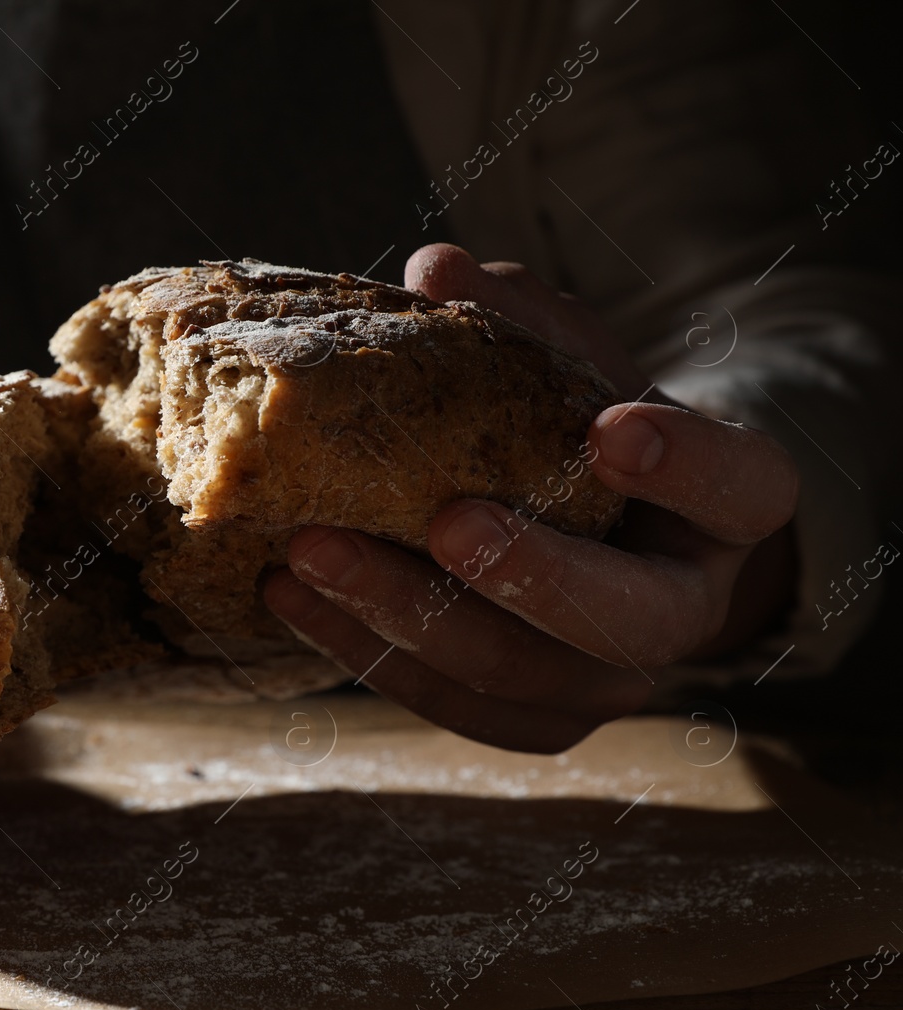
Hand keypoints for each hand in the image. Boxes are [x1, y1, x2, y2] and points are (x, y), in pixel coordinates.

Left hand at [263, 244, 799, 752]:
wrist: (584, 529)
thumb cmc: (579, 430)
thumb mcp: (574, 363)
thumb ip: (523, 320)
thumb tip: (436, 269)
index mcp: (726, 509)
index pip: (741, 489)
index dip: (690, 466)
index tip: (614, 430)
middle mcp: (683, 611)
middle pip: (625, 618)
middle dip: (532, 574)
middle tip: (447, 523)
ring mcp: (605, 682)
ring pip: (517, 674)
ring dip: (407, 616)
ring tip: (313, 550)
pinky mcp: (528, 719)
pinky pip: (449, 705)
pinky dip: (363, 650)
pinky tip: (290, 593)